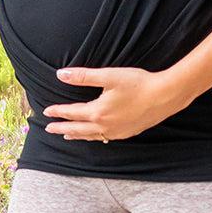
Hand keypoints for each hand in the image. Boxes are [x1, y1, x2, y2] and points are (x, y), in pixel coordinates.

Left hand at [42, 66, 190, 140]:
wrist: (165, 96)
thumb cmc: (138, 83)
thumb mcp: (108, 76)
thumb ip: (83, 76)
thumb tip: (60, 74)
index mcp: (98, 112)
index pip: (72, 113)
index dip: (58, 111)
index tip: (46, 111)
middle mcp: (105, 126)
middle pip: (78, 129)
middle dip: (62, 127)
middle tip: (49, 129)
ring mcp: (117, 132)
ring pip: (91, 136)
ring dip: (78, 135)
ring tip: (68, 135)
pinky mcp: (128, 132)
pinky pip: (105, 138)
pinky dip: (95, 138)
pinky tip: (97, 136)